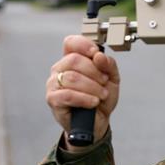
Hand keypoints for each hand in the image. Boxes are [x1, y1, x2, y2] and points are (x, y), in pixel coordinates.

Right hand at [46, 35, 119, 150]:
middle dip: (94, 71)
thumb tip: (99, 56)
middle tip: (104, 82)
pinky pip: (68, 95)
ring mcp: (53, 83)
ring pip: (72, 78)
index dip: (83, 44)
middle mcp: (60, 69)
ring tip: (101, 95)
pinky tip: (93, 102)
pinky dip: (85, 98)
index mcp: (72, 59)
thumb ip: (108, 65)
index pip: (71, 42)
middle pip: (74, 60)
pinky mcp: (53, 99)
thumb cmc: (101, 98)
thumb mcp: (112, 78)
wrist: (98, 121)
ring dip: (92, 87)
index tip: (96, 53)